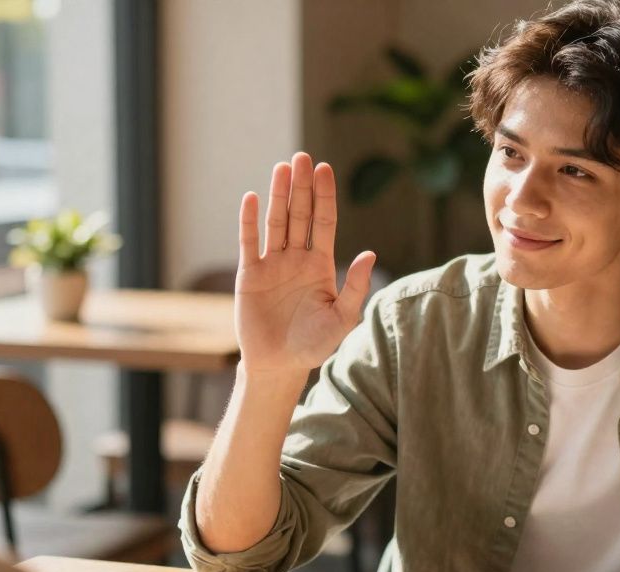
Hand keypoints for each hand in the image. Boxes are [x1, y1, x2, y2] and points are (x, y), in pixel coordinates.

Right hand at [235, 152, 376, 375]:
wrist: (279, 365)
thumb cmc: (314, 344)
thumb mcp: (341, 319)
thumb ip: (355, 287)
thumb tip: (370, 254)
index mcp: (320, 265)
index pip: (324, 222)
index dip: (324, 196)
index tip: (325, 169)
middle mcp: (296, 258)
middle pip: (300, 214)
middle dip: (302, 186)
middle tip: (304, 157)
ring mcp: (272, 264)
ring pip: (277, 222)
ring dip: (279, 195)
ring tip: (282, 167)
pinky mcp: (250, 275)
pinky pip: (249, 242)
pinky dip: (249, 221)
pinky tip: (252, 198)